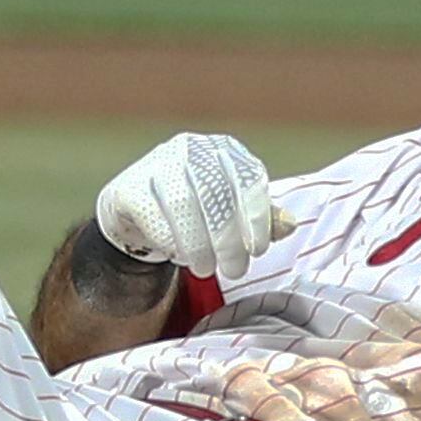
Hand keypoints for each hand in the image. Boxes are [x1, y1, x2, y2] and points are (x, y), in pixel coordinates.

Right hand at [93, 133, 291, 282]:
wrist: (140, 212)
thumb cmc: (198, 212)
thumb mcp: (235, 213)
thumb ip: (263, 218)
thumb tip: (290, 225)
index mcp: (225, 151)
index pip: (248, 178)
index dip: (256, 217)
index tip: (256, 250)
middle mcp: (192, 149)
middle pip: (216, 194)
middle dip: (229, 239)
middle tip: (235, 270)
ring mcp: (158, 163)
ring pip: (183, 204)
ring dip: (198, 244)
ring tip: (206, 269)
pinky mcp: (130, 186)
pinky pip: (153, 216)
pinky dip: (170, 241)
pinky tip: (178, 255)